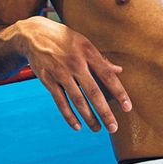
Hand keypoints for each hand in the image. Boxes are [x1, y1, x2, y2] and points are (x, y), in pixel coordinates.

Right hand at [16, 16, 131, 132]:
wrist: (34, 34)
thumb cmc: (64, 38)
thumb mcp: (84, 43)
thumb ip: (101, 59)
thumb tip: (119, 71)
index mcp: (88, 53)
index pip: (107, 76)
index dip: (119, 93)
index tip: (128, 107)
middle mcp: (76, 63)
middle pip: (93, 92)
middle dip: (104, 112)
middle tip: (113, 128)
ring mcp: (61, 73)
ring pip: (77, 100)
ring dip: (88, 117)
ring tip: (97, 129)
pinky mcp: (48, 80)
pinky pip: (60, 101)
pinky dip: (69, 115)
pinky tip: (77, 126)